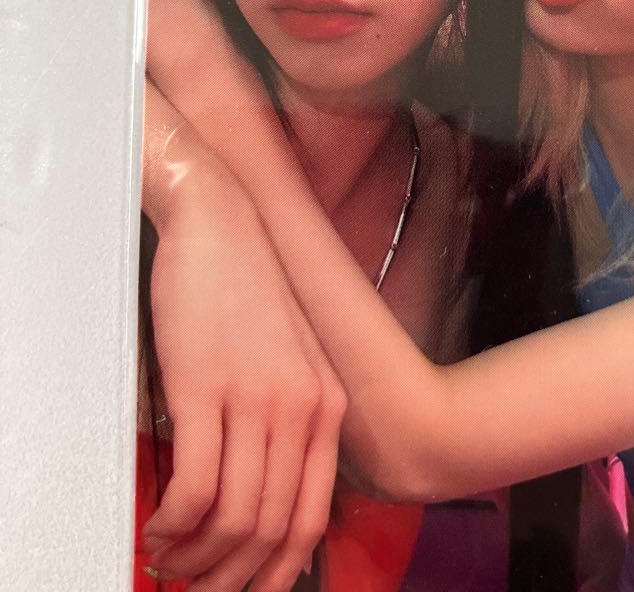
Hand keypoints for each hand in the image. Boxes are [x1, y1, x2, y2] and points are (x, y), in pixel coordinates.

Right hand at [142, 159, 345, 591]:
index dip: (275, 572)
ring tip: (167, 558)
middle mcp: (302, 408)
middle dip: (228, 577)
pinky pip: (194, 489)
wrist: (223, 227)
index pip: (310, 518)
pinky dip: (172, 525)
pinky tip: (158, 525)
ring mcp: (257, 399)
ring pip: (233, 519)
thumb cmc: (247, 296)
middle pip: (270, 530)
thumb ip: (288, 421)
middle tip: (192, 584)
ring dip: (194, 558)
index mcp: (326, 405)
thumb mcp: (287, 361)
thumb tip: (259, 493)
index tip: (245, 589)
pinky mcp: (205, 389)